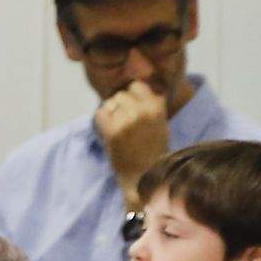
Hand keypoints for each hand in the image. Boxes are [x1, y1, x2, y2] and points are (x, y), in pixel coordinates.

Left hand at [97, 79, 171, 195]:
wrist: (144, 176)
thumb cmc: (152, 151)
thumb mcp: (160, 123)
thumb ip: (149, 104)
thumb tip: (134, 83)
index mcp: (157, 108)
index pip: (137, 86)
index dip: (132, 97)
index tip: (132, 111)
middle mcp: (143, 111)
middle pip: (122, 94)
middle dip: (120, 106)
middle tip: (125, 125)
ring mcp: (127, 121)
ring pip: (110, 103)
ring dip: (111, 114)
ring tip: (120, 131)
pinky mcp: (113, 131)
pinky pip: (100, 114)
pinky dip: (102, 122)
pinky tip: (110, 133)